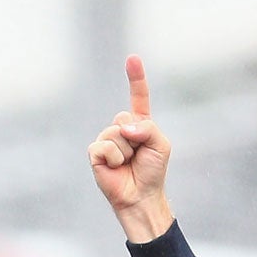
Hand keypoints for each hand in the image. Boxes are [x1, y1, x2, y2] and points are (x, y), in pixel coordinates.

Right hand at [89, 55, 173, 241]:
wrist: (141, 197)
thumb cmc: (152, 171)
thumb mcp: (161, 144)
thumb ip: (147, 128)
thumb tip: (123, 128)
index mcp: (139, 124)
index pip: (138, 97)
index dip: (135, 78)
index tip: (132, 58)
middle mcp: (121, 129)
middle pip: (124, 116)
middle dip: (136, 136)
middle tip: (138, 155)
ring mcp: (107, 140)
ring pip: (115, 133)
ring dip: (126, 151)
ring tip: (128, 163)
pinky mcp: (95, 154)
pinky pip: (104, 146)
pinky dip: (114, 158)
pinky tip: (116, 168)